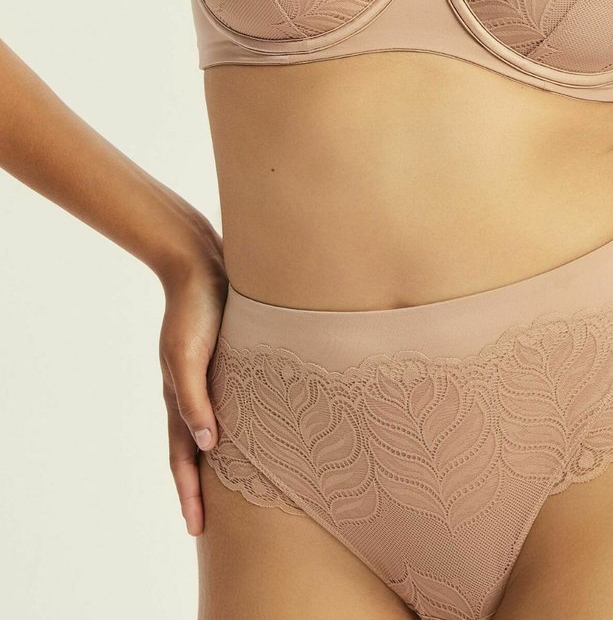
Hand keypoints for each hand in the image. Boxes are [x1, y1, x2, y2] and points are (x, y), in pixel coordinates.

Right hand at [158, 253, 228, 535]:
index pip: (183, 458)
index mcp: (179, 396)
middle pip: (194, 453)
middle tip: (209, 526)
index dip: (189, 494)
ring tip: (233, 490)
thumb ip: (194, 399)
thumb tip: (207, 446)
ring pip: (212, 430)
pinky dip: (235, 426)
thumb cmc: (195, 307)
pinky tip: (253, 432)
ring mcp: (208, 376)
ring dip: (218, 462)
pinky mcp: (227, 359)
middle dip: (200, 489)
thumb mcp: (188, 354)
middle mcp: (192, 392)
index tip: (196, 530)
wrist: (200, 261)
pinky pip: (230, 403)